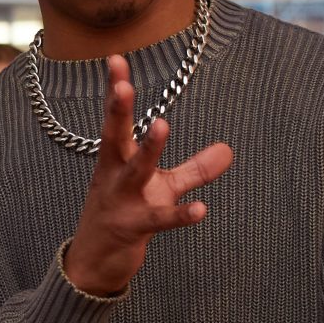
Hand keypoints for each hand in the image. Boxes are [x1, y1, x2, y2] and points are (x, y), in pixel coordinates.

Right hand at [61, 54, 233, 299]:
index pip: (115, 120)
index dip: (116, 90)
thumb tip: (229, 150)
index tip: (116, 59)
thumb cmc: (126, 215)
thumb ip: (195, 169)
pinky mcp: (135, 228)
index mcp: (115, 160)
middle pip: (115, 138)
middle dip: (119, 111)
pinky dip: (179, 214)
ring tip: (163, 124)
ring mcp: (123, 202)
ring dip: (148, 148)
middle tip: (124, 85)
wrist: (93, 263)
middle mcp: (115, 176)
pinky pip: (160, 220)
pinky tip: (201, 209)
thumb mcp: (162, 188)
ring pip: (136, 172)